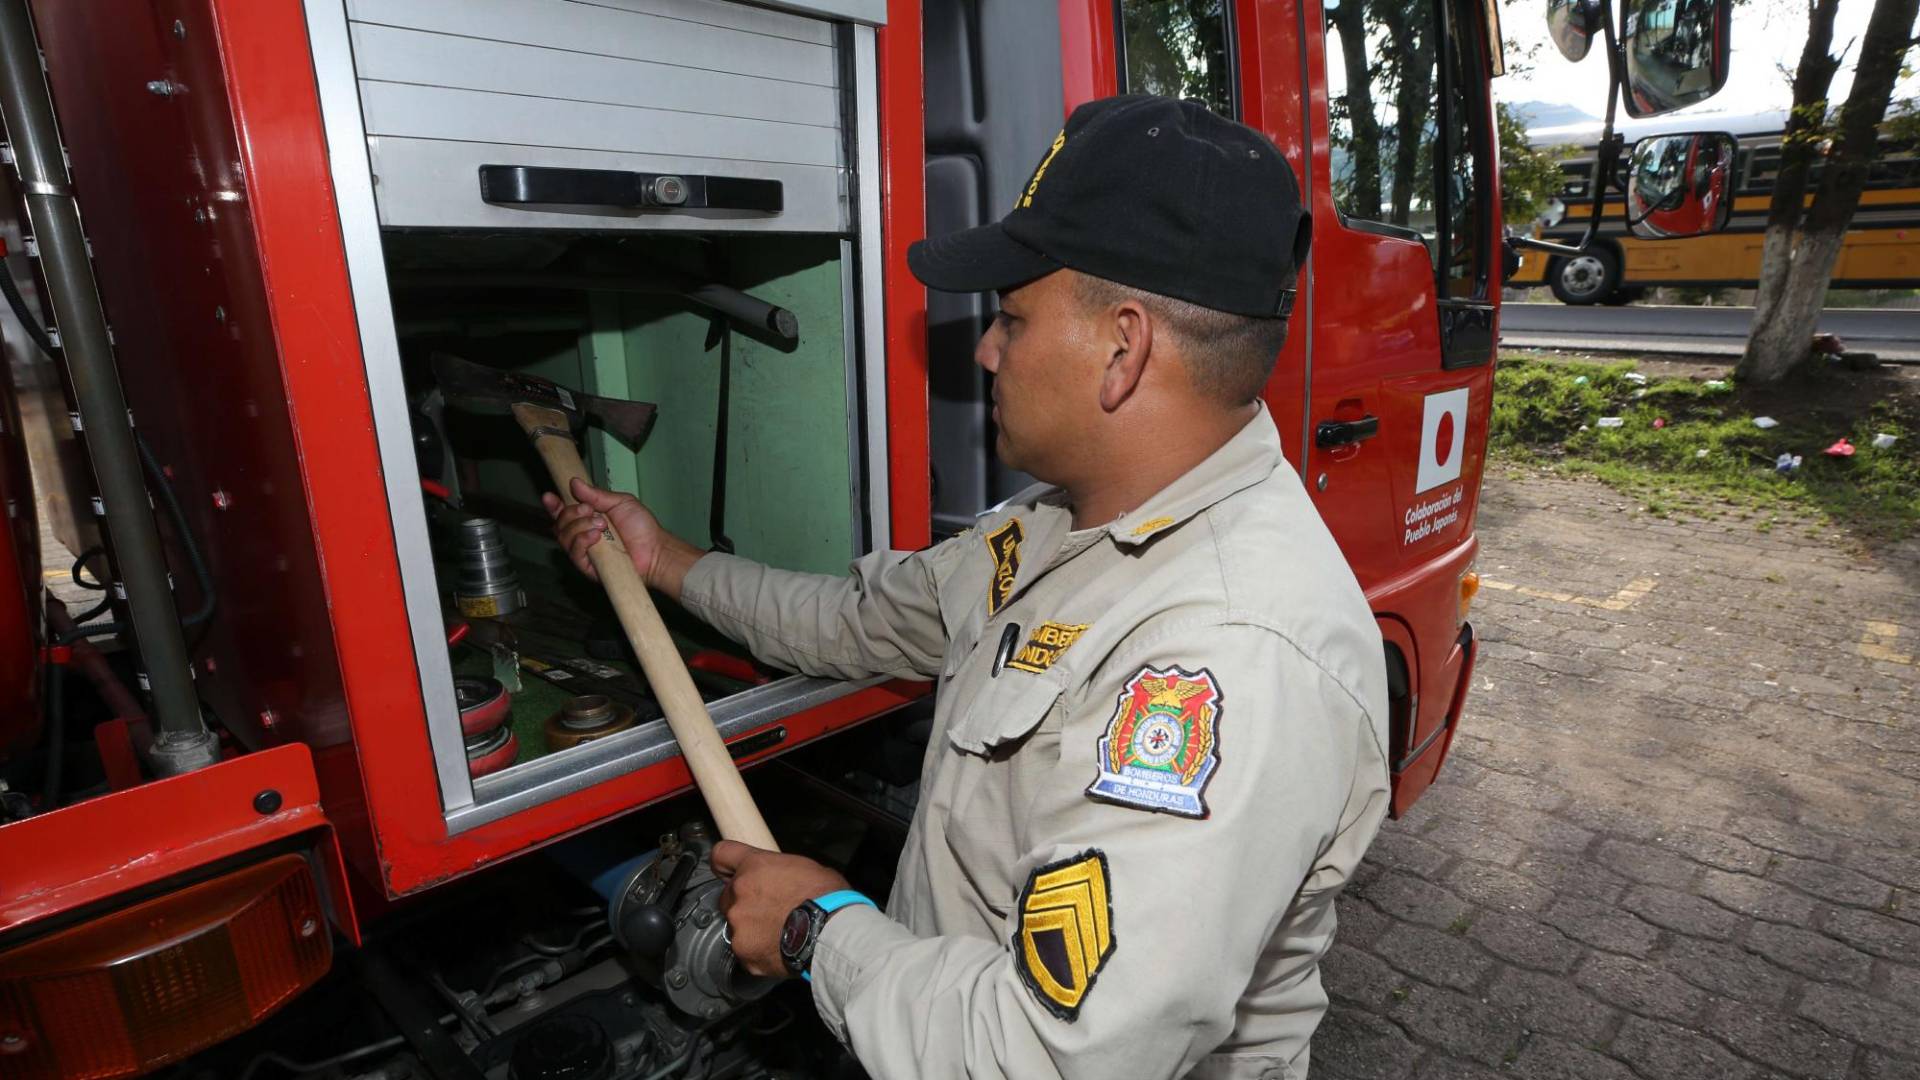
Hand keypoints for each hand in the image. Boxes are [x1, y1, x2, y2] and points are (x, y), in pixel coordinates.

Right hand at [541, 479, 699, 595]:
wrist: (655, 549)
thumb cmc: (641, 527)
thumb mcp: (620, 503)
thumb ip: (596, 495)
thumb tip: (574, 483)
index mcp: (588, 519)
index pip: (564, 512)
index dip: (554, 505)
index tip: (549, 496)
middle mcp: (583, 535)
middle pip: (560, 524)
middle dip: (571, 513)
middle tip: (589, 510)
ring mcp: (585, 551)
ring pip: (564, 538)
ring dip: (579, 526)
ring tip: (601, 525)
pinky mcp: (589, 568)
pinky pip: (574, 554)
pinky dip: (581, 542)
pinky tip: (595, 537)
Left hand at [711, 840, 850, 977]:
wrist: (832, 932)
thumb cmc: (827, 898)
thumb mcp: (804, 867)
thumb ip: (777, 872)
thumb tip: (777, 879)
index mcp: (754, 866)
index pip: (721, 855)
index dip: (725, 865)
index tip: (728, 872)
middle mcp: (739, 893)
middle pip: (728, 896)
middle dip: (744, 902)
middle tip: (769, 910)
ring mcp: (738, 925)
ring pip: (736, 925)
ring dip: (751, 928)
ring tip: (779, 933)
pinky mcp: (744, 951)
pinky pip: (745, 950)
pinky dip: (758, 951)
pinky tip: (778, 948)